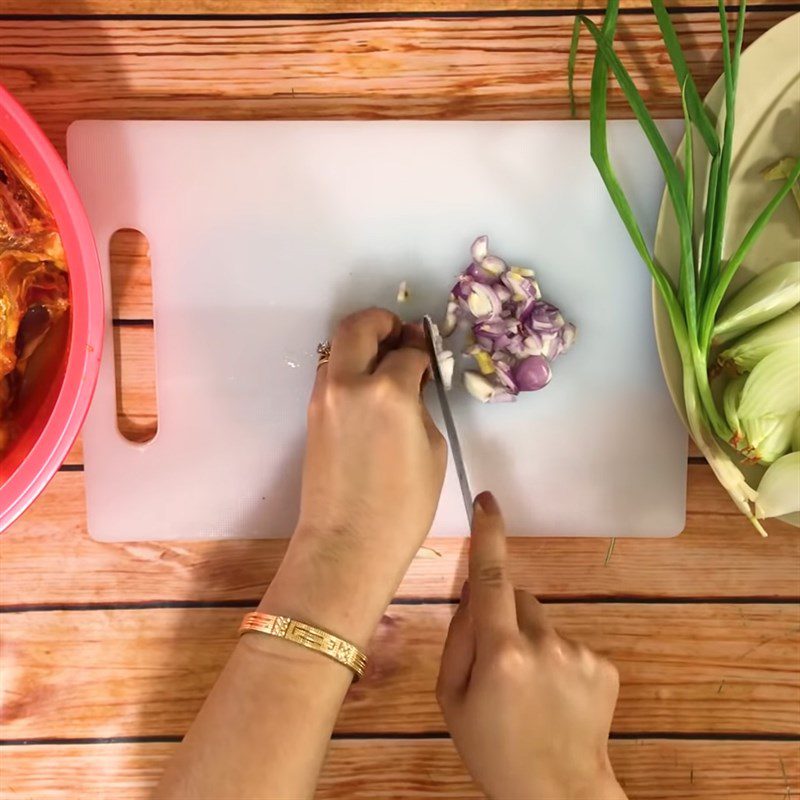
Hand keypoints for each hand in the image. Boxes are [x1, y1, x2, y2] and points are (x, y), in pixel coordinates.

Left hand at [264, 308, 446, 644]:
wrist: (347, 544)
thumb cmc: (403, 506)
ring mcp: (324, 397)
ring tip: (384, 361)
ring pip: (337, 347)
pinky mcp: (312, 414)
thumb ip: (420, 405)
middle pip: (358, 326)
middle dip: (381, 322)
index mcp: (388, 390)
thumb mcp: (432, 449)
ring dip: (360, 343)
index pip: (407, 351)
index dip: (422, 349)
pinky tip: (368, 388)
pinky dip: (348, 367)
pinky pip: (330, 374)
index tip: (428, 353)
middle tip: (400, 336)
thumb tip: (411, 385)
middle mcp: (349, 383)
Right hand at [437, 493, 626, 799]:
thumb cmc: (491, 749)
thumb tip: (473, 594)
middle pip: (518, 599)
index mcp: (501, 652)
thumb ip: (459, 639)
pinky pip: (572, 645)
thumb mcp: (451, 699)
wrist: (556, 795)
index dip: (489, 535)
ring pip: (545, 623)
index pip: (491, 579)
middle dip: (505, 617)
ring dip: (533, 642)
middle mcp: (544, 643)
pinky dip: (561, 662)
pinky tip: (559, 698)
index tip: (487, 501)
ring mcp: (580, 653)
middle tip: (500, 665)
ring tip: (532, 690)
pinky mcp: (606, 666)